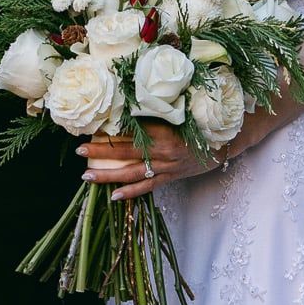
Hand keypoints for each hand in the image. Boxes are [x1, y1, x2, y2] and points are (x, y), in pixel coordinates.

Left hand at [78, 122, 217, 201]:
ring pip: (133, 173)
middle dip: (101, 152)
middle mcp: (163, 150)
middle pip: (127, 152)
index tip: (90, 129)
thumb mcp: (178, 115)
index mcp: (164, 130)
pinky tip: (113, 196)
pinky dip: (130, 192)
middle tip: (79, 152)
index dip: (110, 132)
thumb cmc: (199, 124)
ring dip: (109, 175)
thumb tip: (126, 107)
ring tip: (88, 176)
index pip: (131, 132)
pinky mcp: (171, 178)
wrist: (223, 143)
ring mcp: (167, 166)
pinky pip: (148, 186)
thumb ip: (154, 113)